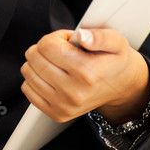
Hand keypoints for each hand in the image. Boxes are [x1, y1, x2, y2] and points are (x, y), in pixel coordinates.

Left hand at [19, 26, 149, 123]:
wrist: (121, 87)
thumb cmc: (115, 60)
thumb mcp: (116, 41)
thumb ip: (99, 36)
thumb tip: (81, 36)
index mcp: (86, 72)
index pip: (47, 45)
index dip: (55, 37)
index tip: (68, 41)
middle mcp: (74, 92)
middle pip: (34, 58)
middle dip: (45, 48)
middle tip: (63, 51)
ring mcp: (64, 105)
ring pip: (28, 72)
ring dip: (39, 62)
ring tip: (59, 63)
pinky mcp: (57, 114)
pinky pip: (28, 89)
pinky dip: (35, 78)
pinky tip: (52, 75)